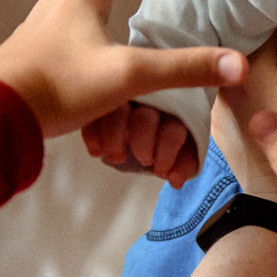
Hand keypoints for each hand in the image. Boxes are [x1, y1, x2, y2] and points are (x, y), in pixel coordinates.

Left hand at [0, 0, 243, 144]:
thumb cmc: (60, 89)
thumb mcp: (129, 77)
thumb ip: (184, 69)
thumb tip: (238, 65)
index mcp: (82, 0)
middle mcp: (56, 6)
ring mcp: (37, 30)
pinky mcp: (26, 57)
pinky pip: (48, 23)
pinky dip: (60, 10)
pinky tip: (60, 25)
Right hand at [80, 103, 198, 186]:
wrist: (149, 123)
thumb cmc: (168, 138)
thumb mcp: (182, 151)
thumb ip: (183, 164)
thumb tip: (175, 180)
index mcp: (177, 112)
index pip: (172, 130)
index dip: (166, 154)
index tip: (160, 171)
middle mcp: (152, 99)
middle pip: (144, 118)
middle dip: (142, 145)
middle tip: (143, 160)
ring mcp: (126, 97)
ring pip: (117, 111)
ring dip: (114, 138)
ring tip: (115, 159)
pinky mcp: (103, 101)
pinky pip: (94, 113)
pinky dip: (93, 134)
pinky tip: (96, 152)